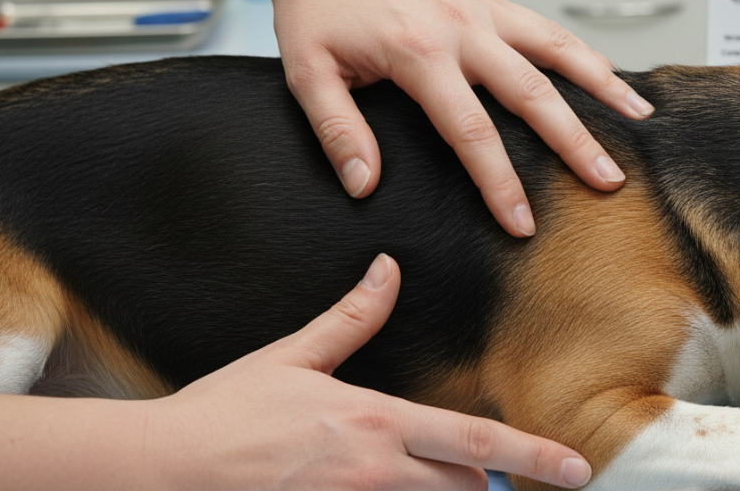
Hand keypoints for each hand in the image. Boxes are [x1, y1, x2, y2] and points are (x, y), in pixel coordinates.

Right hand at [147, 254, 592, 489]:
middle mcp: (375, 472)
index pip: (475, 440)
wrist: (163, 470)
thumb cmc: (225, 413)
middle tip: (496, 476)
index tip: (576, 467)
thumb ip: (351, 318)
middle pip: (469, 488)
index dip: (534, 455)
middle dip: (488, 484)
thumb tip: (388, 270)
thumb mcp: (292, 358)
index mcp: (375, 421)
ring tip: (450, 484)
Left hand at [268, 0, 653, 236]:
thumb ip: (339, 131)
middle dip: (576, 143)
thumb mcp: (308, 72)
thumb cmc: (316, 3)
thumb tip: (365, 185)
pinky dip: (581, 51)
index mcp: (418, 53)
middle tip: (609, 182)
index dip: (501, 183)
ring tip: (638, 119)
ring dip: (602, 85)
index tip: (522, 222)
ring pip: (557, 50)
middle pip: (534, 95)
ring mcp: (481, 9)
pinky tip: (606, 75)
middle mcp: (461, 29)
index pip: (471, 132)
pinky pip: (545, 26)